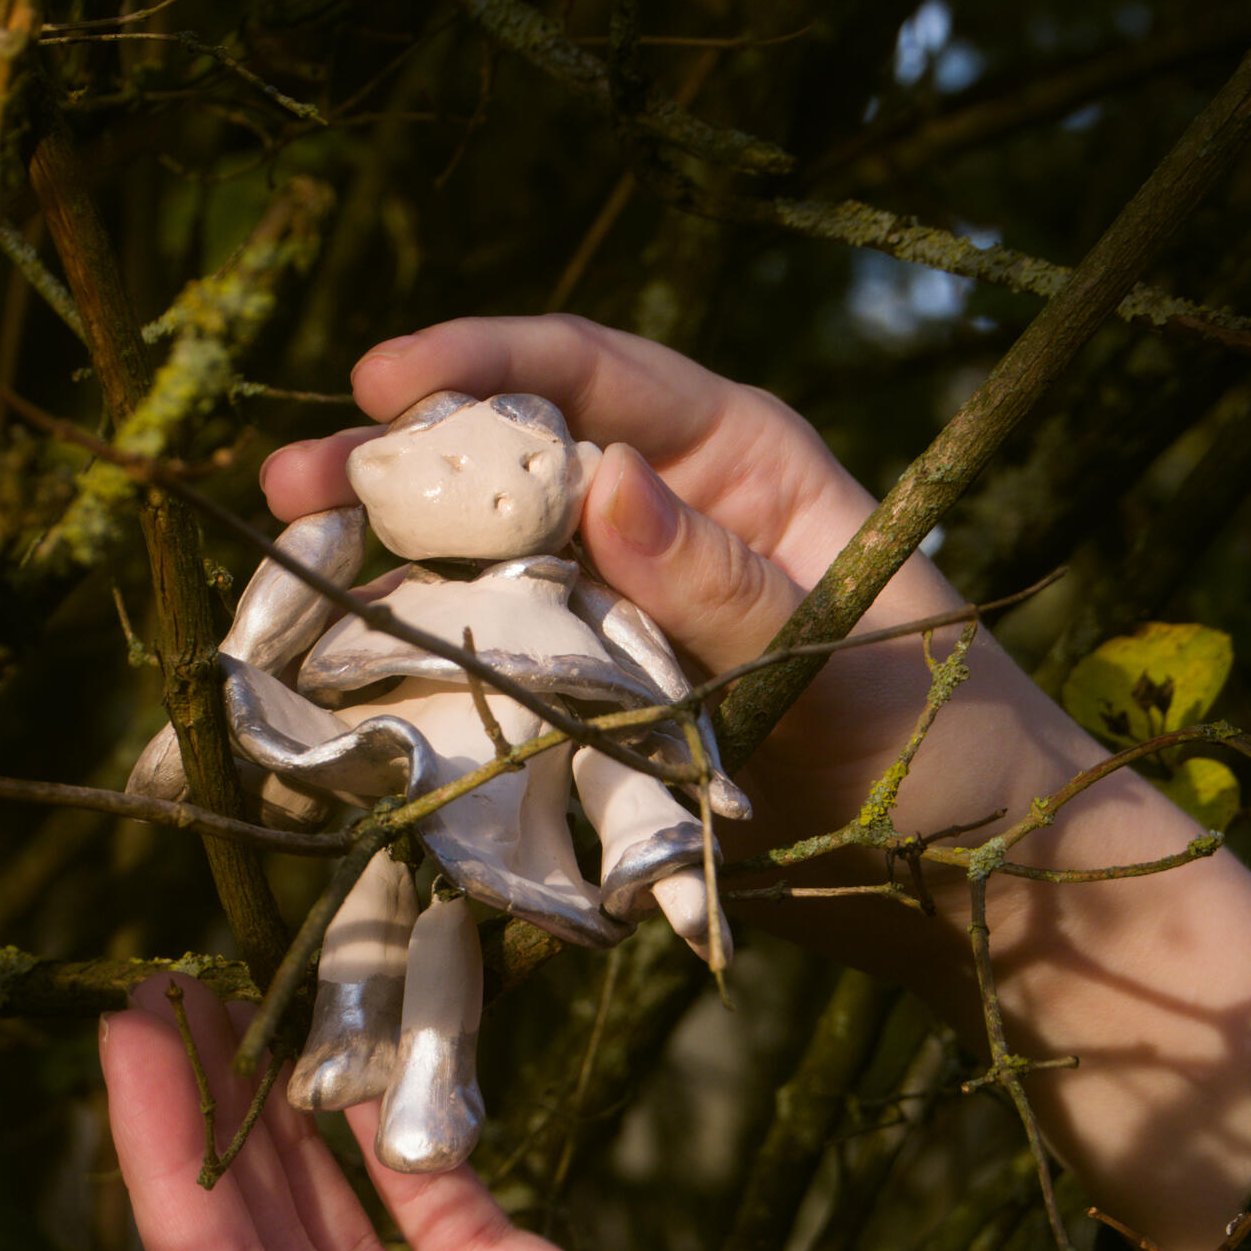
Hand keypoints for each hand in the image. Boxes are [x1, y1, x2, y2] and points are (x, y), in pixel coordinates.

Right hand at [261, 316, 1250, 1250]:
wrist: (964, 887)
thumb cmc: (945, 745)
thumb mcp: (845, 653)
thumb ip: (727, 580)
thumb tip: (607, 483)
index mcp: (732, 464)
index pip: (591, 373)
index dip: (479, 364)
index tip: (380, 384)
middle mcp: (659, 525)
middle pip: (508, 470)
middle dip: (396, 472)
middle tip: (287, 488)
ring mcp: (618, 623)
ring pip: (482, 576)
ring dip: (386, 579)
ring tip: (286, 593)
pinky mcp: (596, 716)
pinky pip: (496, 681)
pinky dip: (423, 682)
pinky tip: (342, 693)